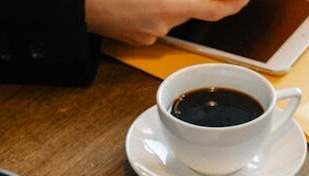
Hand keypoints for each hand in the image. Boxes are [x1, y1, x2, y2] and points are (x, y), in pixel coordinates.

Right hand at [85, 0, 249, 46]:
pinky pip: (154, 20)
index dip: (234, 4)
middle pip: (191, 8)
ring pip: (171, 12)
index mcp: (169, 6)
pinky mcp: (137, 38)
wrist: (74, 4)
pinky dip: (153, 6)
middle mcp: (163, 25)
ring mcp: (149, 36)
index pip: (216, 11)